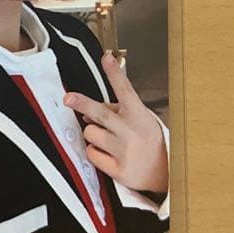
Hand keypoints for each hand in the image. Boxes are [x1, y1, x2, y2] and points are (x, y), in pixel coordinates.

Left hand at [63, 51, 167, 192]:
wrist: (165, 174)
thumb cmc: (147, 140)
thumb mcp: (139, 119)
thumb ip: (114, 111)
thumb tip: (86, 113)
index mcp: (139, 115)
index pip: (126, 90)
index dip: (115, 73)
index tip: (107, 58)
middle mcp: (131, 132)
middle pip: (101, 114)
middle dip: (83, 104)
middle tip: (68, 98)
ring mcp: (125, 151)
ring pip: (91, 133)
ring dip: (93, 133)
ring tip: (109, 140)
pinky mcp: (118, 170)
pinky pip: (92, 154)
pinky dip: (96, 152)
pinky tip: (109, 154)